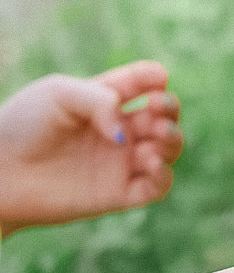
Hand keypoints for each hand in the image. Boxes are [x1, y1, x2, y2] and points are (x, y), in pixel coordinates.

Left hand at [0, 61, 182, 234]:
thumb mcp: (59, 94)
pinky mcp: (119, 194)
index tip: (156, 78)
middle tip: (157, 109)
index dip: (156, 78)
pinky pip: (158, 187)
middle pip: (165, 116)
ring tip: (155, 137)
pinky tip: (151, 163)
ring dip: (172, 140)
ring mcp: (122, 163)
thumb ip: (101, 101)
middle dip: (170, 109)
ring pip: (169, 149)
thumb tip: (127, 134)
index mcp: (105, 101)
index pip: (145, 84)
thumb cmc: (22, 125)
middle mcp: (120, 131)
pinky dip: (164, 175)